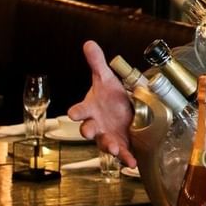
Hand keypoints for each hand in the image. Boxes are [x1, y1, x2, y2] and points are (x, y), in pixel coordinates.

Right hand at [67, 40, 136, 167]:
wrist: (125, 109)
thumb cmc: (110, 96)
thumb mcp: (106, 78)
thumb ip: (97, 62)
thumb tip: (89, 43)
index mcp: (90, 108)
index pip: (78, 111)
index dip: (75, 112)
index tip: (74, 112)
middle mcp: (96, 124)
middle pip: (88, 129)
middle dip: (89, 130)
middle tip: (90, 130)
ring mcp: (107, 135)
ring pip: (104, 143)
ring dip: (109, 145)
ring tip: (115, 148)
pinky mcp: (120, 143)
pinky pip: (121, 152)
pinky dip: (126, 158)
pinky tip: (132, 162)